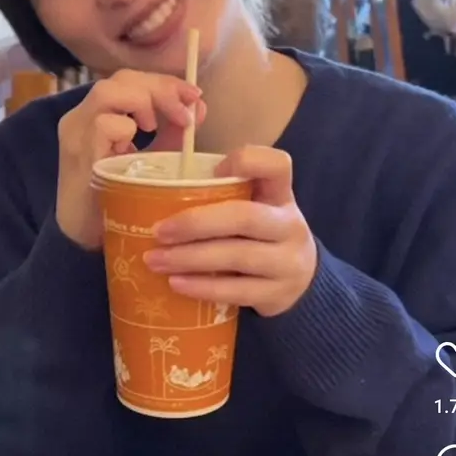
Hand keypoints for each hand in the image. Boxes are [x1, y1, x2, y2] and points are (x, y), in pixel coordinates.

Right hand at [56, 70, 205, 249]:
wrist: (85, 237)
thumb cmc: (117, 197)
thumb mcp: (152, 158)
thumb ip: (173, 131)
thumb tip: (198, 105)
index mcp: (98, 114)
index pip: (130, 79)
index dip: (164, 81)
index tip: (194, 95)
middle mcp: (81, 117)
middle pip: (120, 79)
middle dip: (160, 89)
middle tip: (185, 114)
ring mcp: (76, 134)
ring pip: (107, 92)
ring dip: (142, 103)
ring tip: (156, 128)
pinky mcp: (78, 156)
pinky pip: (102, 125)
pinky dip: (126, 129)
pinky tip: (136, 148)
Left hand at [143, 146, 317, 317]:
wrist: (300, 280)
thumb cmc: (261, 234)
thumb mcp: (256, 205)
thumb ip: (224, 192)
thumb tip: (162, 192)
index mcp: (280, 194)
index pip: (276, 164)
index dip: (247, 161)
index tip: (214, 171)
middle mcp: (290, 225)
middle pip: (244, 217)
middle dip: (195, 223)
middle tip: (158, 231)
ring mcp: (288, 262)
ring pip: (237, 256)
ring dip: (189, 258)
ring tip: (155, 260)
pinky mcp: (277, 294)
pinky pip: (236, 291)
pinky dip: (202, 287)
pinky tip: (176, 283)